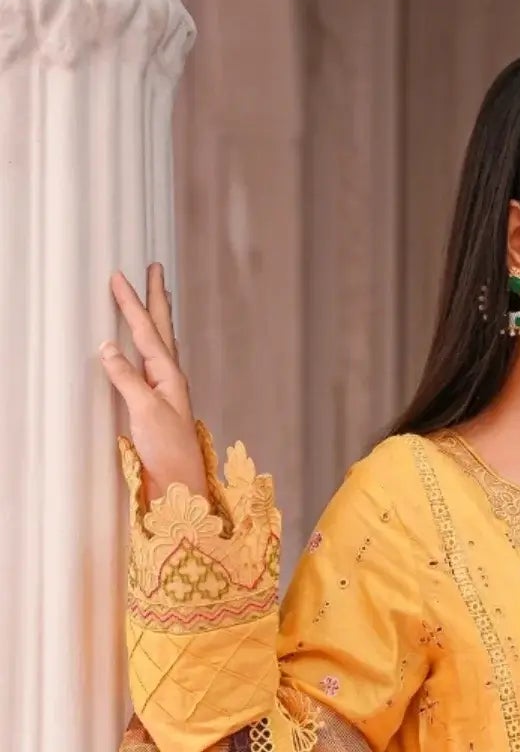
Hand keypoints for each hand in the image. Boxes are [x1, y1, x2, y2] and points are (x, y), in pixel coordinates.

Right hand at [100, 265, 205, 499]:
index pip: (146, 331)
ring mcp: (168, 389)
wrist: (180, 483)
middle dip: (156, 298)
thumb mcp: (145, 411)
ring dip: (159, 317)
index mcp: (168, 375)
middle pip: (161, 329)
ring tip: (160, 295)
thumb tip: (108, 347)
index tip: (119, 277)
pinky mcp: (161, 403)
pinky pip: (156, 361)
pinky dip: (154, 343)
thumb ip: (127, 378)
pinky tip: (154, 346)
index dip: (131, 304)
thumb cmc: (167, 450)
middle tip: (155, 268)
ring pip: (162, 342)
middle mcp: (171, 377)